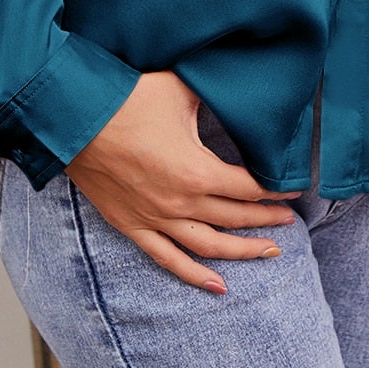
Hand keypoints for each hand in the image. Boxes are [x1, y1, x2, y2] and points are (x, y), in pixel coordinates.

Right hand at [64, 70, 303, 292]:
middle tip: (290, 222)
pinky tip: (218, 287)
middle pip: (236, 219)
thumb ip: (213, 90)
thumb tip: (238, 80)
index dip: (275, 191)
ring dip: (242, 252)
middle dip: (266, 221)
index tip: (294, 191)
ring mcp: (156, 219)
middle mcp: (181, 202)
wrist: (74, 119)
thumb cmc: (128, 98)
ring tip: (270, 254)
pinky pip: (168, 259)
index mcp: (197, 170)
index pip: (249, 188)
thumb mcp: (180, 87)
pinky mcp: (132, 226)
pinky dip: (194, 276)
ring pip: (209, 247)